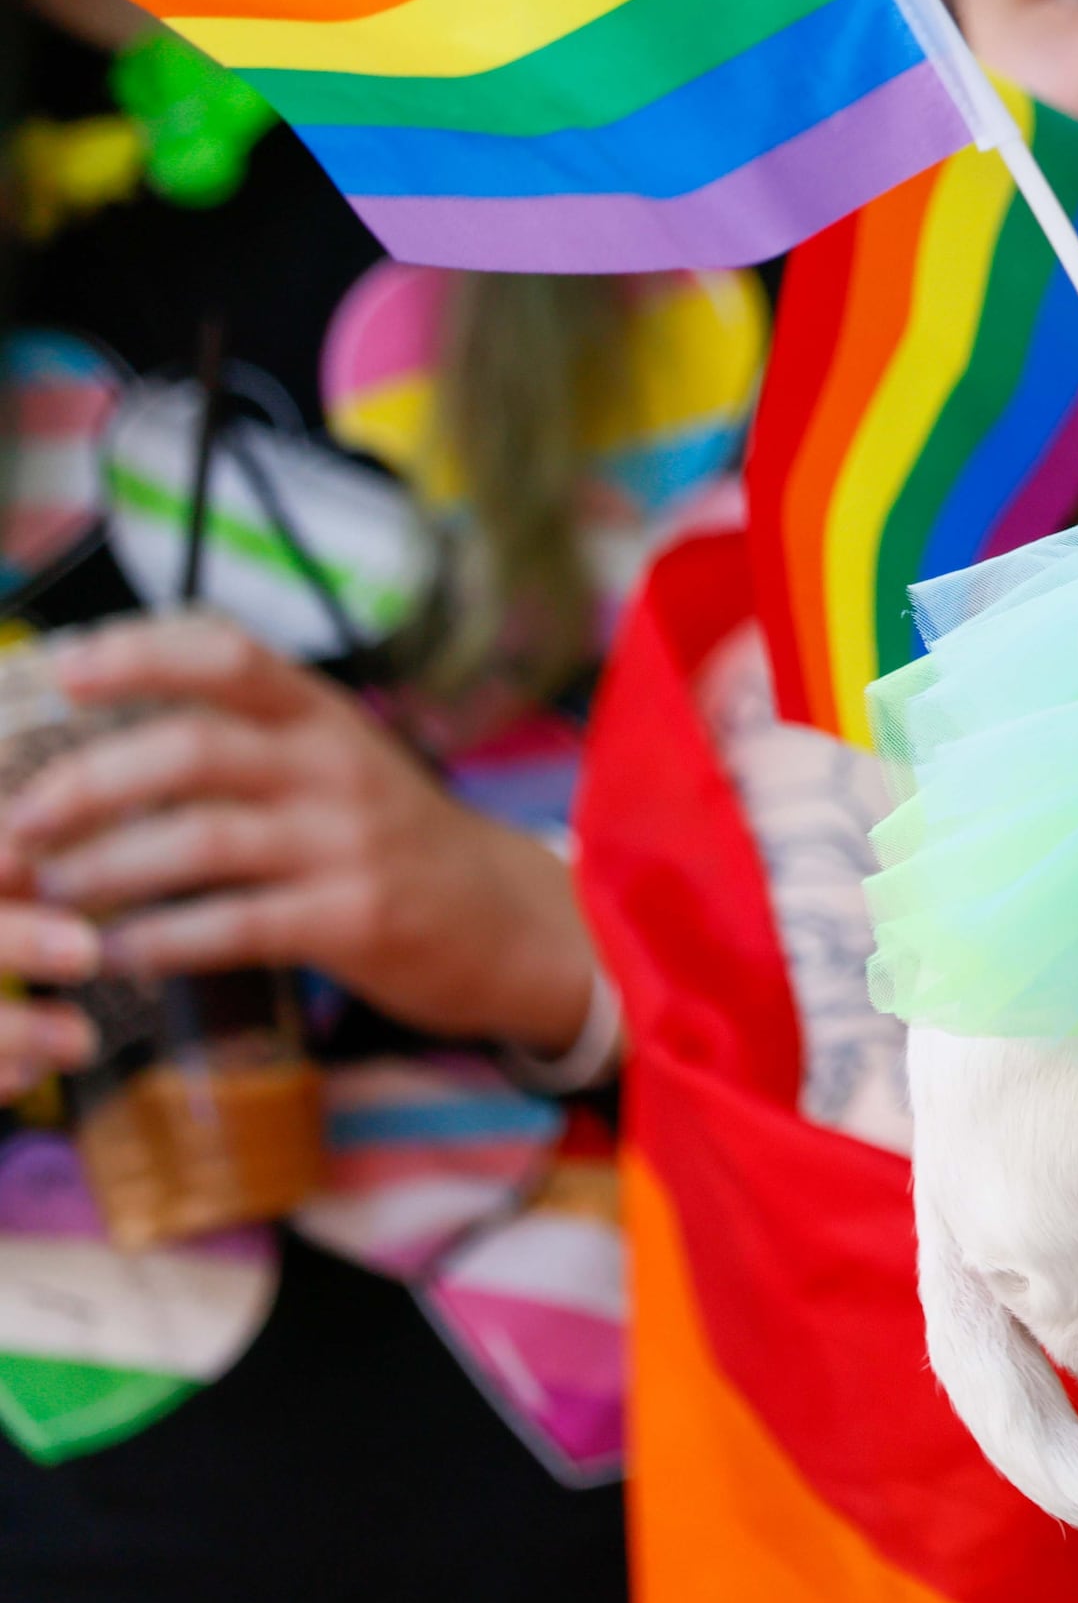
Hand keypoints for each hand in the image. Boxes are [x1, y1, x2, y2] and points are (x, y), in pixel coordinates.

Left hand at [0, 617, 593, 1052]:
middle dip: (87, 783)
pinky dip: (162, 940)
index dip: (136, 652)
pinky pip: (235, 925)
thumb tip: (99, 732)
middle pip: (192, 750)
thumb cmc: (390, 836)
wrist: (504, 917)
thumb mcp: (335, 760)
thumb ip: (245, 738)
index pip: (227, 652)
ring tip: (50, 890)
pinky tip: (120, 951)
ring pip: (200, 841)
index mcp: (323, 715)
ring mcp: (348, 843)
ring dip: (106, 868)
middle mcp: (335, 766)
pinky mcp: (353, 920)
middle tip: (21, 818)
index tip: (59, 669)